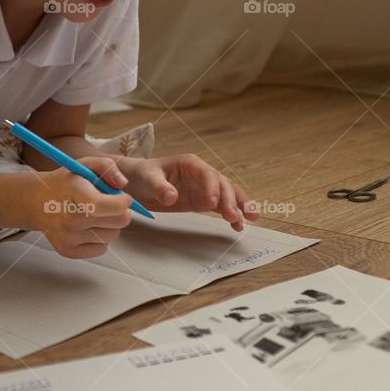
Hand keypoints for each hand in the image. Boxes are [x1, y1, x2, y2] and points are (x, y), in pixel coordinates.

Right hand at [27, 156, 132, 258]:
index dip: (123, 202)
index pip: (107, 205)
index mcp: (74, 193)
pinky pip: (102, 249)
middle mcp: (70, 218)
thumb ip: (106, 166)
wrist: (35, 202)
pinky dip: (100, 239)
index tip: (125, 198)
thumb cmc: (66, 183)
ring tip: (94, 215)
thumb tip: (123, 184)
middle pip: (119, 221)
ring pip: (113, 235)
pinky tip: (87, 228)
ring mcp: (68, 237)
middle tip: (110, 205)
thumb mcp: (83, 165)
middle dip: (120, 212)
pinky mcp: (68, 251)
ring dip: (109, 225)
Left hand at [119, 154, 259, 231]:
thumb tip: (172, 197)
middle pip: (222, 185)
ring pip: (228, 194)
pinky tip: (239, 226)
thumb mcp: (148, 179)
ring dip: (240, 206)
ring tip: (252, 219)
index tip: (211, 204)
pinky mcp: (203, 200)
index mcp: (191, 164)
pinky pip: (221, 207)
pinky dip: (232, 215)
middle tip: (233, 216)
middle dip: (230, 200)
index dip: (212, 188)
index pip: (208, 175)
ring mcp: (204, 187)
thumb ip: (160, 188)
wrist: (137, 182)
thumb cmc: (142, 175)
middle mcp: (202, 174)